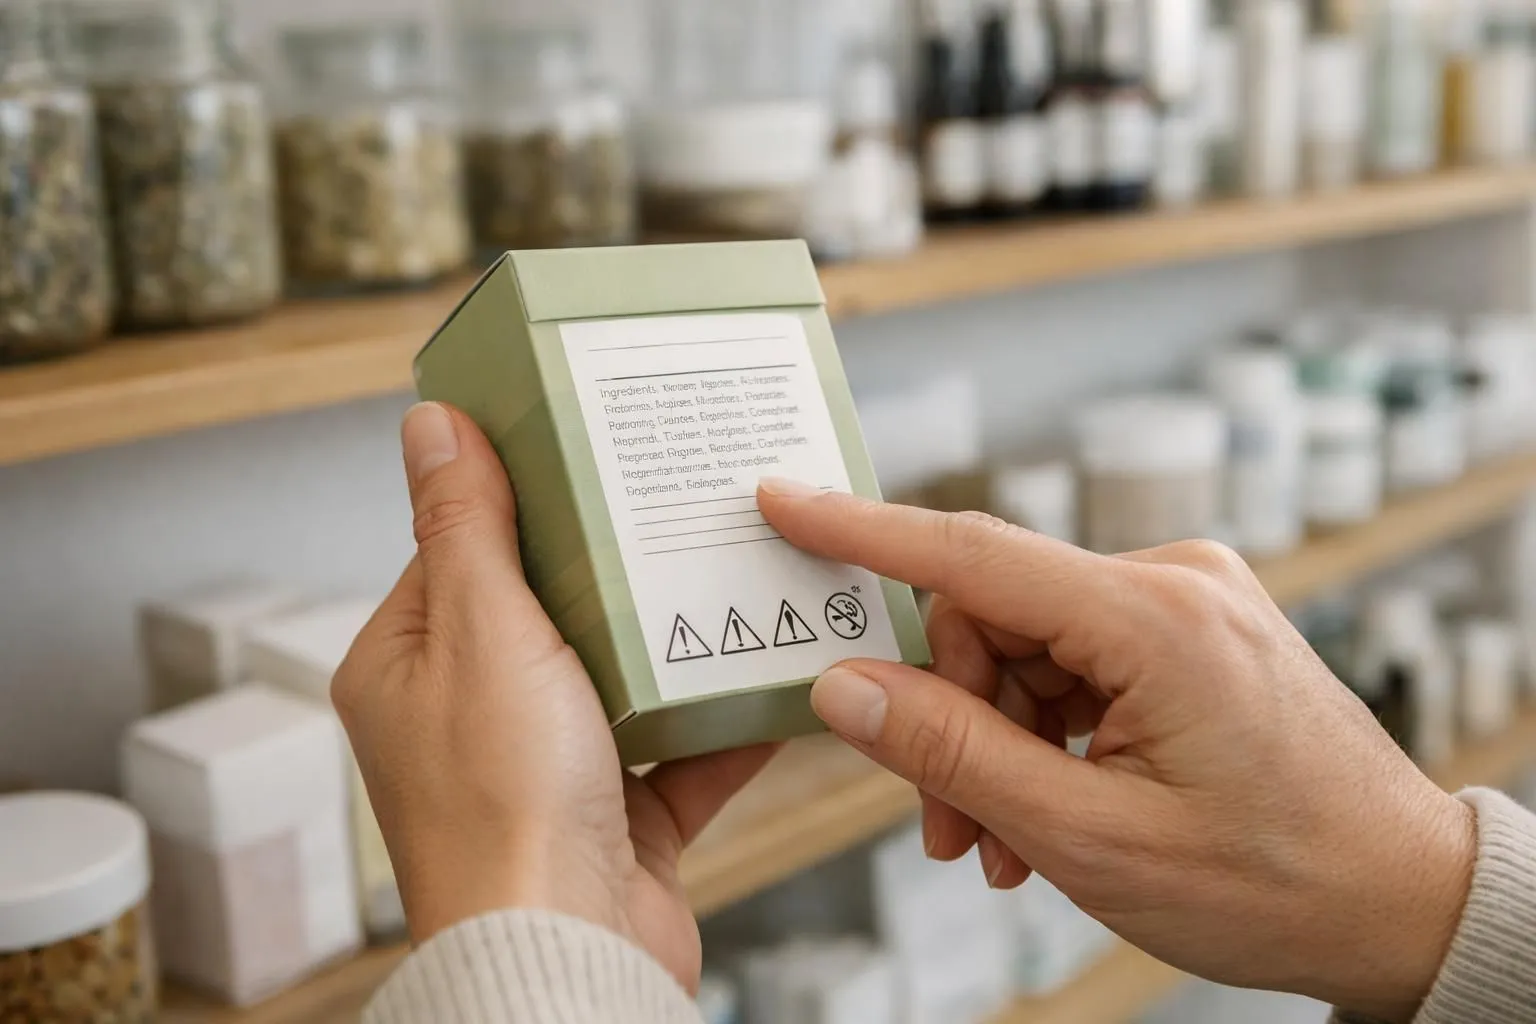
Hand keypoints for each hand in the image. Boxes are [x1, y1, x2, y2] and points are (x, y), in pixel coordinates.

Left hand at [332, 402, 776, 991]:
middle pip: (550, 608)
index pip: (460, 552)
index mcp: (412, 668)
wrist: (568, 951)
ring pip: (622, 675)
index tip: (582, 448)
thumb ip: (466, 526)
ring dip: (675, 637)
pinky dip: (722, 718)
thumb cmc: (502, 806)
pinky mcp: (619, 817)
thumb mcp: (483, 630)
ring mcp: (547, 770)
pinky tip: (775, 671)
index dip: (518, 499)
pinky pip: (679, 749)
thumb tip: (430, 425)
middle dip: (613, 563)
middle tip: (672, 496)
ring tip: (734, 567)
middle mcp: (471, 717)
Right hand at [758, 479, 1474, 1021]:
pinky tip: (1050, 808)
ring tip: (1005, 841)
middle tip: (948, 825)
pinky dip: (1045, 730)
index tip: (782, 500)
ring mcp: (1187, 601)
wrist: (1402, 901)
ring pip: (1027, 646)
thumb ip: (954, 752)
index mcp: (1155, 618)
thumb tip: (844, 689)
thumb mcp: (1090, 836)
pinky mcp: (1189, 630)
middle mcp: (1173, 582)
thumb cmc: (1272, 882)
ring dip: (996, 738)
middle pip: (992, 617)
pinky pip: (1075, 660)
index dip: (862, 529)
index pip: (972, 553)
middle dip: (951, 717)